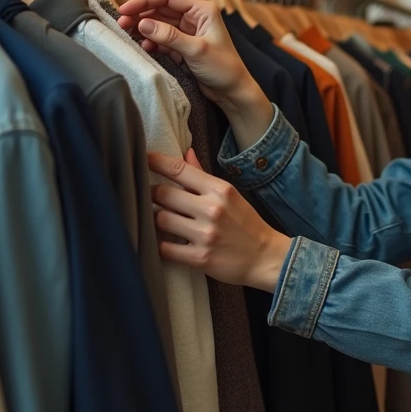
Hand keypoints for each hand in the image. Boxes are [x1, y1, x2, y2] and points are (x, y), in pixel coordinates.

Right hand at [117, 0, 255, 107]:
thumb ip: (169, 36)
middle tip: (121, 23)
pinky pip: (162, 39)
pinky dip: (152, 42)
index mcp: (202, 10)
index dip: (145, 1)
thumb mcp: (196, 50)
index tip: (126, 9)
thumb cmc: (224, 68)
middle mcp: (194, 17)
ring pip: (159, 24)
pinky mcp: (182, 46)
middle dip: (141, 15)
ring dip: (144, 29)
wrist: (233, 91)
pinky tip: (144, 47)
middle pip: (160, 9)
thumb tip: (143, 24)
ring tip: (128, 34)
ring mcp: (187, 32)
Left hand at [149, 148, 292, 292]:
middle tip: (154, 198)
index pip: (180, 170)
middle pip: (163, 194)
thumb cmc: (246, 224)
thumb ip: (203, 175)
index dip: (156, 162)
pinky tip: (167, 242)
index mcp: (219, 190)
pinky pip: (165, 248)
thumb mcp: (230, 195)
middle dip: (153, 195)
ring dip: (158, 220)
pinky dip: (162, 245)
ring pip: (160, 220)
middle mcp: (212, 209)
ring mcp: (205, 235)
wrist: (265, 257)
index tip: (144, 159)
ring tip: (163, 220)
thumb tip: (187, 153)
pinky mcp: (200, 258)